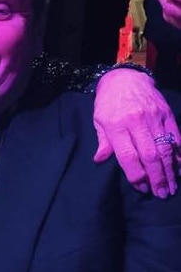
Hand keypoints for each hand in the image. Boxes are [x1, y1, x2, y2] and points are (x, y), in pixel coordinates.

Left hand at [93, 69, 179, 197]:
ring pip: (165, 148)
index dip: (136, 175)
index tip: (141, 188)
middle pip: (150, 155)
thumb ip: (103, 141)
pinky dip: (179, 154)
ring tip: (171, 187)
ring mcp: (154, 117)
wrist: (125, 78)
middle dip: (157, 178)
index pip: (128, 156)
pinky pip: (176, 137)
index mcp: (116, 125)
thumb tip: (100, 160)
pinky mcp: (167, 114)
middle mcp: (137, 122)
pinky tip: (180, 168)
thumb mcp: (99, 120)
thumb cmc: (108, 102)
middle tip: (160, 194)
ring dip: (170, 170)